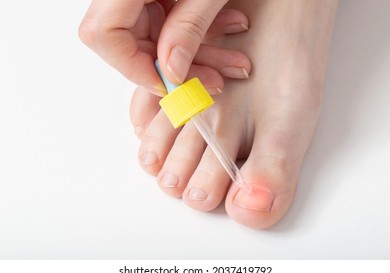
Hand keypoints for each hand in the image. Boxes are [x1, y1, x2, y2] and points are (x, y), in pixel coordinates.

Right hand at [79, 0, 250, 95]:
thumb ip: (188, 28)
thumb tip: (170, 72)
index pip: (103, 35)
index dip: (134, 67)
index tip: (170, 83)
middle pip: (132, 42)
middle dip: (178, 68)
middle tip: (213, 81)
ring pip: (157, 37)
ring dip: (198, 55)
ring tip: (235, 63)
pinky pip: (171, 22)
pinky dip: (201, 33)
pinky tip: (229, 31)